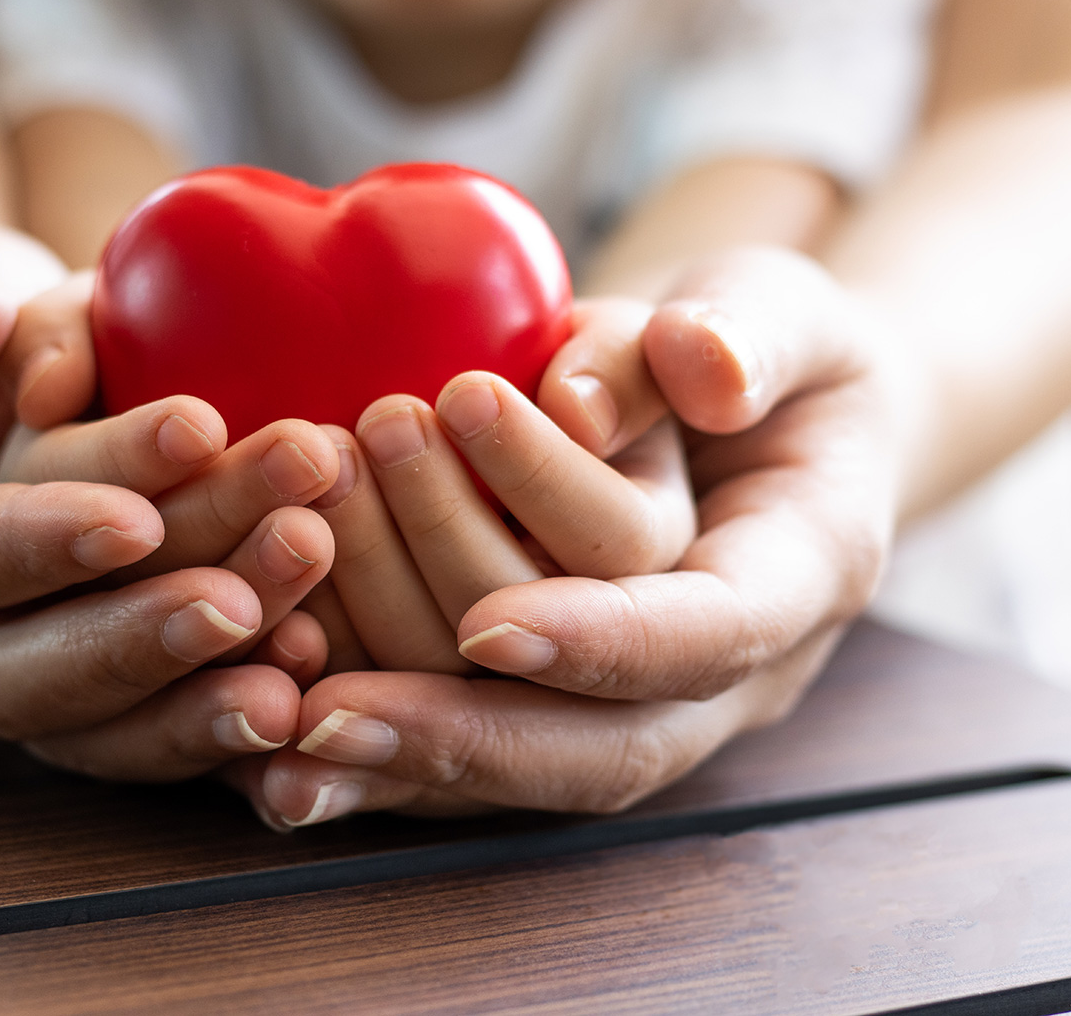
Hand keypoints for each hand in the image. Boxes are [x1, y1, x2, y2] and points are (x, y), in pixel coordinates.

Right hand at [0, 225, 340, 781]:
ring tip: (317, 624)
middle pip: (21, 671)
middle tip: (276, 561)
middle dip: (148, 633)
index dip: (31, 548)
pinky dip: (233, 725)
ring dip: (213, 678)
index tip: (136, 520)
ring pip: (99, 722)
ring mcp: (7, 678)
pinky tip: (315, 679)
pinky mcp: (94, 706)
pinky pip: (157, 739)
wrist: (13, 391)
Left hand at [250, 248, 904, 825]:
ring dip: (400, 726)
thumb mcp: (787, 308)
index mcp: (802, 572)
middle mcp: (726, 668)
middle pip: (606, 745)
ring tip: (278, 672)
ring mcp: (641, 695)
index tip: (488, 624)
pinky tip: (268, 757)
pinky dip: (374, 762)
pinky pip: (472, 753)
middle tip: (330, 706)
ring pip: (523, 757)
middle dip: (468, 733)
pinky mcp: (563, 699)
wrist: (749, 412)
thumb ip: (753, 331)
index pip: (710, 633)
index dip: (604, 642)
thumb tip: (694, 367)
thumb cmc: (767, 346)